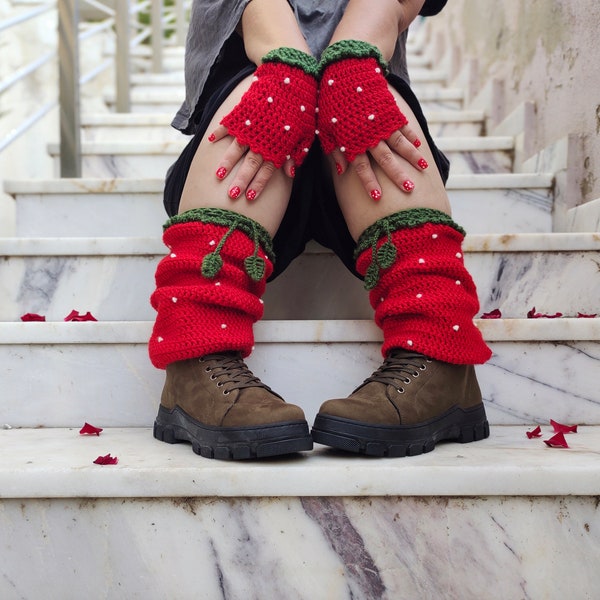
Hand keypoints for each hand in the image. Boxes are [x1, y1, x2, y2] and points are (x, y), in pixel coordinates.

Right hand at [211, 48, 317, 200]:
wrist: (290, 74)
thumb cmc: (303, 105)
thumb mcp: (305, 132)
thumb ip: (296, 153)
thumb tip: (290, 174)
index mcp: (278, 146)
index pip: (267, 171)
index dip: (258, 184)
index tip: (249, 197)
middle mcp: (262, 139)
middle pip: (249, 165)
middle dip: (240, 180)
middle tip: (231, 195)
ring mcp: (250, 125)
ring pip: (236, 149)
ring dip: (227, 163)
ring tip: (218, 175)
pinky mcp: (242, 111)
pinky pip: (228, 124)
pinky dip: (219, 133)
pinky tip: (211, 142)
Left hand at [317, 40, 427, 199]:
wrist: (347, 68)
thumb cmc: (331, 101)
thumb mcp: (326, 127)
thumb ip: (334, 150)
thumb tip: (342, 171)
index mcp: (352, 140)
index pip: (361, 168)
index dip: (369, 183)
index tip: (378, 197)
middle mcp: (369, 134)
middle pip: (385, 159)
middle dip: (397, 175)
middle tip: (408, 189)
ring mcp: (382, 122)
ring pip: (400, 143)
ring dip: (412, 157)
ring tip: (424, 168)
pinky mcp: (391, 110)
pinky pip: (404, 126)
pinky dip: (412, 136)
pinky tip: (419, 146)